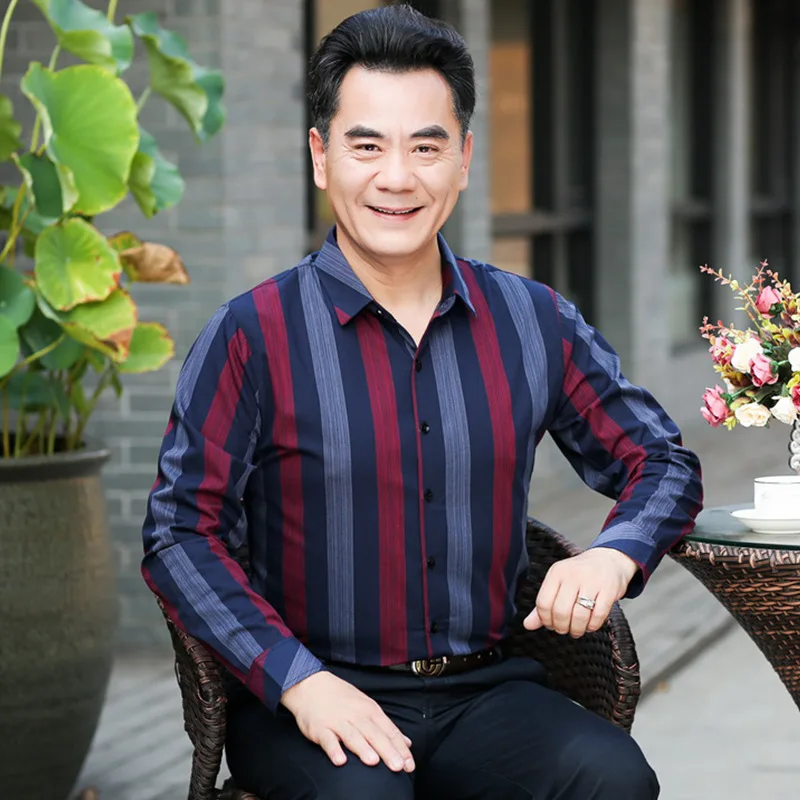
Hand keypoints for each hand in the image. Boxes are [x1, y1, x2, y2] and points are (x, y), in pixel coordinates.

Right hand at [280, 671, 414, 771]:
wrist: (311, 684)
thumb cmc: (341, 698)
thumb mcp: (367, 706)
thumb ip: (386, 726)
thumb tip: (406, 742)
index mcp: (370, 710)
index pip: (389, 730)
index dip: (400, 748)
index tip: (410, 765)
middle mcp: (356, 715)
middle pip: (374, 734)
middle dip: (387, 750)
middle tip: (398, 766)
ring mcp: (337, 721)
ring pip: (352, 736)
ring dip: (363, 748)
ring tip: (373, 761)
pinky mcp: (320, 728)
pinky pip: (327, 740)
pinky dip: (334, 749)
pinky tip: (340, 760)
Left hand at [523, 547, 638, 637]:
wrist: (608, 561)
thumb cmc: (580, 575)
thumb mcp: (559, 584)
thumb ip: (544, 604)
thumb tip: (527, 624)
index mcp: (556, 573)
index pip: (543, 603)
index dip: (545, 620)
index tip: (551, 624)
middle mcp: (572, 575)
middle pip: (560, 611)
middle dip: (561, 627)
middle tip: (565, 629)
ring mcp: (591, 582)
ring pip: (579, 616)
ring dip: (577, 629)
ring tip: (577, 630)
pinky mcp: (608, 590)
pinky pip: (598, 616)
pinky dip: (592, 626)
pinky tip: (590, 625)